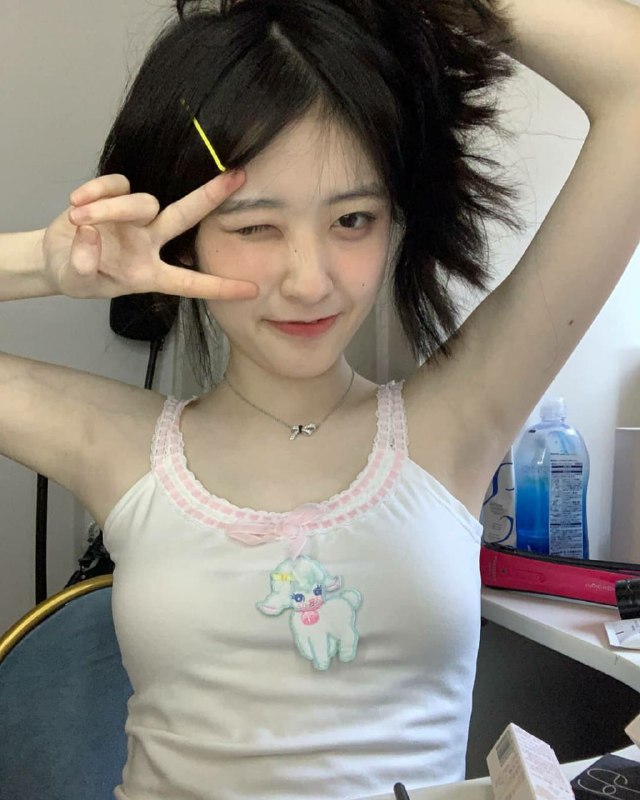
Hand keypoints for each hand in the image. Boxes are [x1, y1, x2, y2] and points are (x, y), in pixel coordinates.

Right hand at [42, 171, 258, 300]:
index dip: (220, 287)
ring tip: (78, 218)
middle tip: (237, 177)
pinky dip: (96, 191)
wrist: (53, 256)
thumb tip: (90, 236)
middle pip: (185, 216)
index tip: (252, 290)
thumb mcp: (76, 282)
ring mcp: (135, 218)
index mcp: (150, 274)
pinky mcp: (115, 195)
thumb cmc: (76, 275)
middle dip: (210, 197)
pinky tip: (75, 202)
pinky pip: (116, 185)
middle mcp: (150, 243)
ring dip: (109, 209)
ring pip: (142, 202)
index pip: (190, 282)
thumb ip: (83, 266)